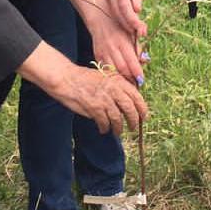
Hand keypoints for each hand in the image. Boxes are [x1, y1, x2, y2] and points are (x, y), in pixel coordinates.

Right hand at [18, 42, 147, 134]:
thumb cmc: (84, 78)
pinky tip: (103, 130)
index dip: (142, 108)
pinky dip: (105, 128)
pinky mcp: (95, 108)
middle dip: (134, 121)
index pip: (136, 96)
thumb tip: (127, 103)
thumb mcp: (105, 78)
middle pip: (130, 109)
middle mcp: (114, 89)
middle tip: (133, 128)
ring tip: (117, 132)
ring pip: (118, 118)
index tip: (144, 117)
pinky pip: (104, 122)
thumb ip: (117, 88)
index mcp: (118, 80)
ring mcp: (104, 98)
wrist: (66, 77)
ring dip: (118, 128)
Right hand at [89, 14, 144, 84]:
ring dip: (120, 79)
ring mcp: (103, 52)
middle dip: (130, 78)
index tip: (142, 79)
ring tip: (127, 84)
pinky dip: (111, 75)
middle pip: (122, 69)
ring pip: (112, 71)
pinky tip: (117, 78)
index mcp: (123, 42)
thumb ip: (138, 47)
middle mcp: (112, 48)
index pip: (131, 61)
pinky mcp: (97, 55)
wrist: (100, 19)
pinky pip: (104, 69)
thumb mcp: (132, 33)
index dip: (137, 72)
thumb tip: (144, 62)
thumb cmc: (120, 26)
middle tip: (136, 84)